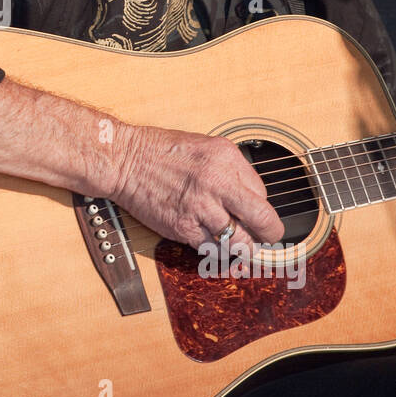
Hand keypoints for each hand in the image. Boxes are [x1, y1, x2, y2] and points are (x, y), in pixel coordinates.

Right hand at [108, 122, 284, 253]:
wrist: (125, 160)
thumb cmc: (162, 151)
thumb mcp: (206, 146)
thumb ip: (231, 169)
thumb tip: (252, 196)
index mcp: (226, 158)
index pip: (262, 192)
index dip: (259, 205)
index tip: (253, 211)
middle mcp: (217, 182)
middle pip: (263, 219)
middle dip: (270, 234)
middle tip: (267, 237)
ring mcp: (199, 207)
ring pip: (240, 242)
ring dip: (244, 247)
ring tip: (240, 244)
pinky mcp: (182, 226)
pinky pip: (213, 249)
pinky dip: (218, 250)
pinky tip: (213, 242)